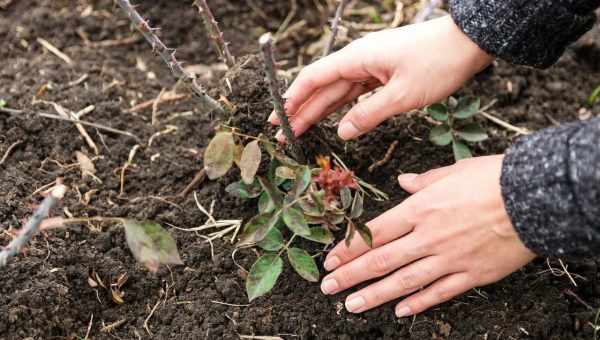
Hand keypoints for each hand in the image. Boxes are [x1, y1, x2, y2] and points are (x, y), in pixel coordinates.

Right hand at [270, 16, 492, 140]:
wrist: (470, 43)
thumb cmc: (439, 63)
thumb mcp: (403, 95)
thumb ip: (368, 115)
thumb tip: (342, 132)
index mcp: (357, 58)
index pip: (314, 78)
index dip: (293, 98)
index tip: (277, 119)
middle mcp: (359, 59)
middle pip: (322, 87)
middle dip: (301, 111)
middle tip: (284, 135)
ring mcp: (371, 66)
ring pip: (338, 92)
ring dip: (319, 111)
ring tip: (300, 131)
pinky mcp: (384, 73)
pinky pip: (356, 92)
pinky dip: (343, 108)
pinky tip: (334, 121)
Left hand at [320, 155, 535, 316]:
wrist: (534, 197)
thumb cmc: (493, 179)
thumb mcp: (453, 171)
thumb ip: (423, 181)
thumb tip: (402, 181)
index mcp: (420, 209)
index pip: (374, 233)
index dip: (349, 249)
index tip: (330, 260)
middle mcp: (428, 237)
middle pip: (381, 260)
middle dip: (350, 275)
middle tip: (328, 288)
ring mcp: (448, 259)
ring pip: (403, 282)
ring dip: (373, 295)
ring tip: (350, 305)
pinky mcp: (471, 274)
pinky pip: (439, 292)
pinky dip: (418, 304)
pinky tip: (400, 312)